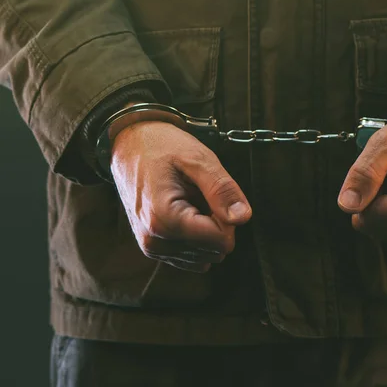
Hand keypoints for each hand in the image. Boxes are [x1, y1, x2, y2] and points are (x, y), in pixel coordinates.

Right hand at [110, 117, 251, 272]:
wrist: (129, 143)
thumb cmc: (163, 147)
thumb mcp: (198, 160)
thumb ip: (222, 189)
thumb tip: (242, 218)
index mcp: (166, 219)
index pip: (221, 241)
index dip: (226, 216)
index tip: (211, 193)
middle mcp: (156, 241)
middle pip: (215, 250)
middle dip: (216, 223)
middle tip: (198, 194)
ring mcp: (153, 248)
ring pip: (205, 255)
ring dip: (205, 229)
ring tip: (188, 200)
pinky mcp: (154, 249)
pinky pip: (192, 257)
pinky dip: (195, 237)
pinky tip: (183, 211)